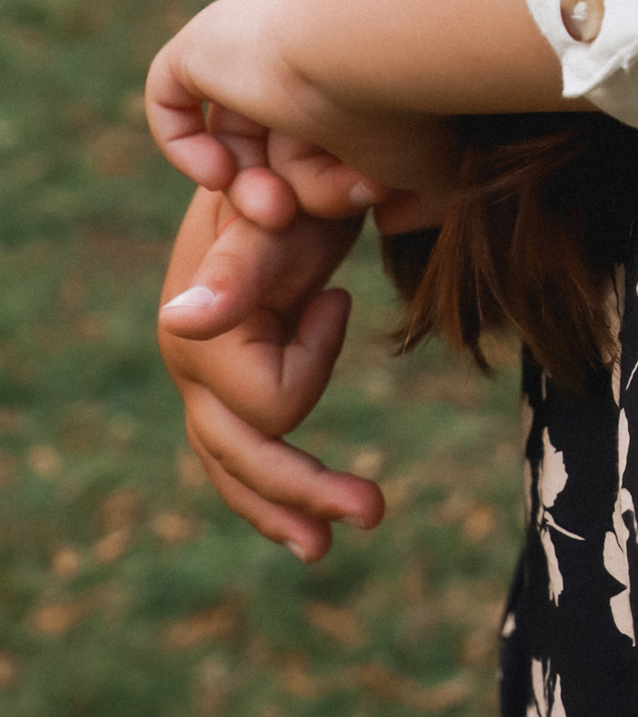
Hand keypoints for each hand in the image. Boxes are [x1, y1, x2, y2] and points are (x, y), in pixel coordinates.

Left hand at [146, 0, 463, 224]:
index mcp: (356, 59)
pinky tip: (220, 173)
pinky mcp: (202, 44)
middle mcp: (304, 43)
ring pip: (236, 138)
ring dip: (250, 188)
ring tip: (275, 208)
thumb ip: (418, 197)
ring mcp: (251, 42)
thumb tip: (390, 220)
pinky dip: (186, 148)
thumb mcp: (433, 168)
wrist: (379, 49)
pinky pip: (170, 100)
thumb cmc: (421, 107)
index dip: (325, 183)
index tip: (355, 202)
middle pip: (273, 145)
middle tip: (291, 220)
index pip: (324, 134)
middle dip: (282, 195)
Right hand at [158, 192, 386, 561]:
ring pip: (235, 467)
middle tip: (375, 513)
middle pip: (245, 453)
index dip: (316, 358)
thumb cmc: (288, 187)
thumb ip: (234, 270)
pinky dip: (273, 494)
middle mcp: (190, 368)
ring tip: (329, 547)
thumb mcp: (272, 219)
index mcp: (198, 336)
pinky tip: (307, 528)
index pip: (273, 401)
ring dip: (285, 507)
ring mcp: (202, 385)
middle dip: (306, 488)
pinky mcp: (224, 390)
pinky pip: (240, 457)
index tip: (336, 298)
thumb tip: (182, 322)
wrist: (281, 169)